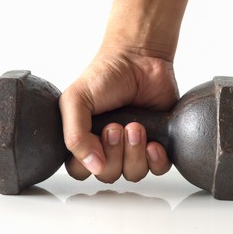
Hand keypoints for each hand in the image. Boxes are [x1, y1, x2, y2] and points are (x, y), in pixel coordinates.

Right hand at [59, 46, 178, 182]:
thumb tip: (93, 167)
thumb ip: (74, 135)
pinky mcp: (157, 144)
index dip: (90, 162)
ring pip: (133, 174)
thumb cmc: (105, 76)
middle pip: (108, 175)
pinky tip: (154, 143)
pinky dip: (156, 160)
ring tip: (137, 126)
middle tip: (118, 126)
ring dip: (135, 153)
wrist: (140, 59)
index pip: (81, 171)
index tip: (99, 135)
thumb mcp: (76, 100)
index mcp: (84, 139)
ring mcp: (133, 148)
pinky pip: (158, 169)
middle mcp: (108, 148)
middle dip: (115, 153)